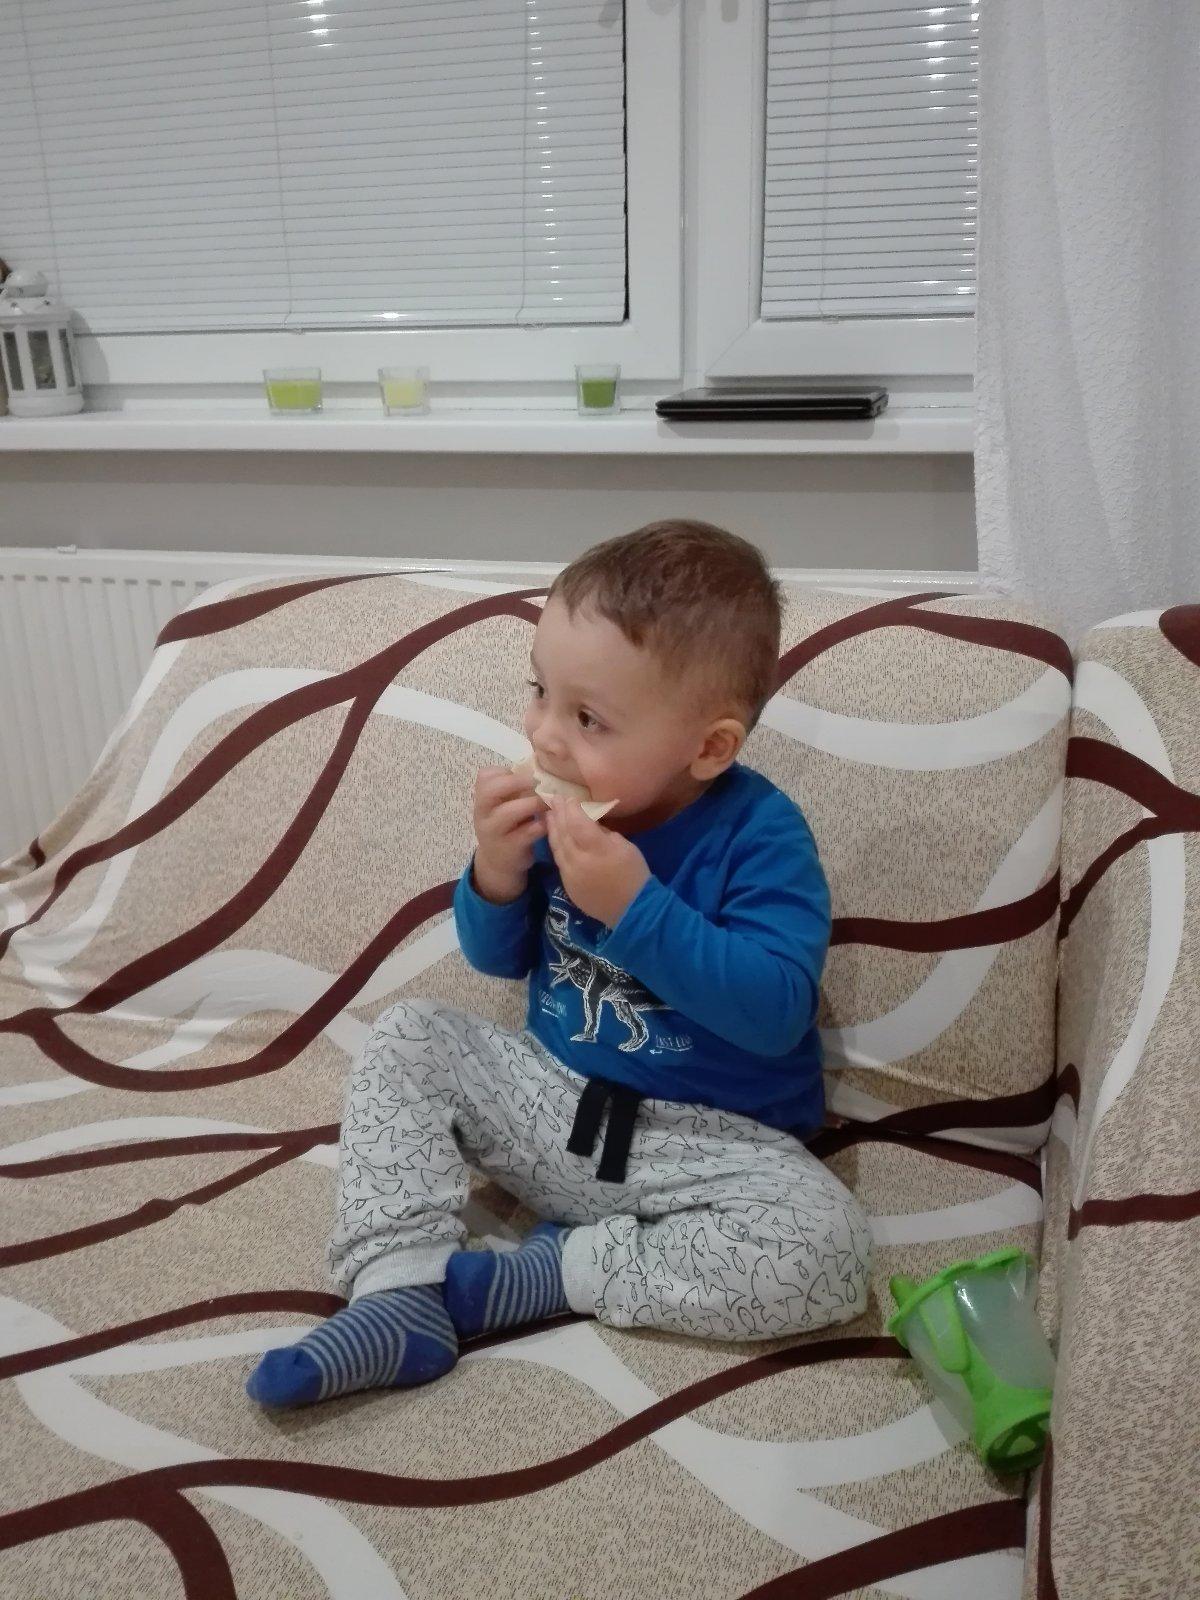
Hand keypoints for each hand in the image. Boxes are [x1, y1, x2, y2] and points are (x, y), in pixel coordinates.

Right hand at [472, 767, 545, 902]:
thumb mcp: (504, 804)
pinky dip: (540, 825)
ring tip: (549, 802)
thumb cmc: (507, 825)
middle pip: (491, 790)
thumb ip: (514, 787)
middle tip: (539, 782)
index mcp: (482, 798)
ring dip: (532, 804)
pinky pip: (525, 833)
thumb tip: (540, 762)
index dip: (508, 771)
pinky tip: (549, 822)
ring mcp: (493, 832)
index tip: (527, 774)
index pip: (485, 776)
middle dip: (517, 782)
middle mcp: (483, 814)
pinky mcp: (509, 849)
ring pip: (508, 812)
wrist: (499, 862)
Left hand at [545, 797, 649, 927]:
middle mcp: (580, 861)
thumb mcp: (625, 846)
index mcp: (598, 849)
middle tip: (554, 798)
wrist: (632, 910)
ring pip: (557, 846)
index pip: (578, 823)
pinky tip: (554, 836)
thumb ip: (604, 833)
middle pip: (564, 832)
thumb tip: (589, 822)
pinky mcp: (567, 885)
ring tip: (549, 814)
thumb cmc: (634, 874)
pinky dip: (556, 845)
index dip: (572, 808)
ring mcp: (571, 874)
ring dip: (552, 828)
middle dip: (559, 813)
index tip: (569, 796)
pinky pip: (559, 860)